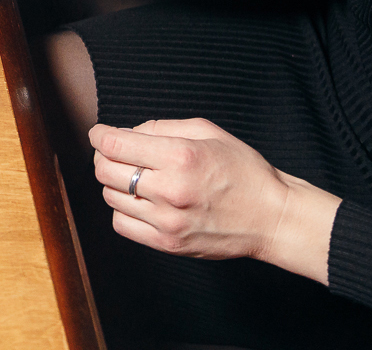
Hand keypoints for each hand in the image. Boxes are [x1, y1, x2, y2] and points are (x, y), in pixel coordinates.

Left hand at [90, 118, 337, 282]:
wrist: (272, 218)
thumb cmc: (244, 171)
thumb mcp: (208, 132)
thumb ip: (163, 127)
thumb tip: (127, 133)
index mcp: (181, 157)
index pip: (115, 144)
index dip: (100, 135)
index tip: (99, 133)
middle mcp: (170, 190)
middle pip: (105, 170)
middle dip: (104, 156)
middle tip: (115, 152)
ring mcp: (167, 221)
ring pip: (110, 197)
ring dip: (114, 183)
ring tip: (135, 177)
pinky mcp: (168, 244)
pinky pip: (122, 224)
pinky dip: (123, 210)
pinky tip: (140, 201)